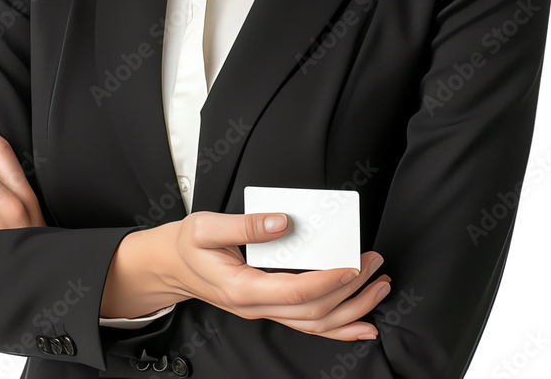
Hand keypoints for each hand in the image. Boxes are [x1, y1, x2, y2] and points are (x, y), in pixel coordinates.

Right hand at [157, 212, 390, 341]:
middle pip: (313, 312)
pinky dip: (339, 328)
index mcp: (241, 288)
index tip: (351, 265)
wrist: (172, 266)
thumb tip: (282, 221)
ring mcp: (265, 311)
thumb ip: (244, 224)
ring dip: (352, 309)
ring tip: (379, 287)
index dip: (326, 281)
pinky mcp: (271, 308)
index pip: (293, 292)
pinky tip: (362, 324)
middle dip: (350, 290)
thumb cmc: (187, 245)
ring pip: (316, 323)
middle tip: (374, 265)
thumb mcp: (206, 226)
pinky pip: (309, 324)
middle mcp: (256, 307)